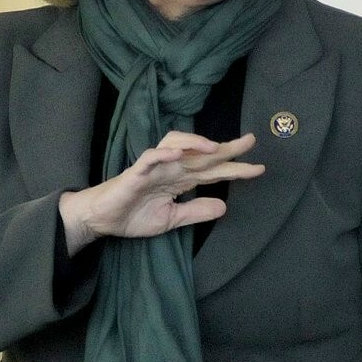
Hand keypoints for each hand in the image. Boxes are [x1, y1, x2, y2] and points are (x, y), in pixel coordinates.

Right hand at [59, 132, 261, 255]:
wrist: (103, 219)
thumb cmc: (133, 214)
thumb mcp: (171, 219)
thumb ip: (195, 212)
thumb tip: (224, 207)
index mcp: (180, 179)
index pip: (213, 170)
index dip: (235, 168)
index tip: (258, 168)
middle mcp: (171, 167)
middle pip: (201, 153)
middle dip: (226, 147)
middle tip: (250, 141)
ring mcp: (154, 167)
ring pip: (176, 144)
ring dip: (195, 143)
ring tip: (215, 147)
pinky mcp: (136, 172)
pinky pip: (150, 157)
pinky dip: (163, 154)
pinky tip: (178, 155)